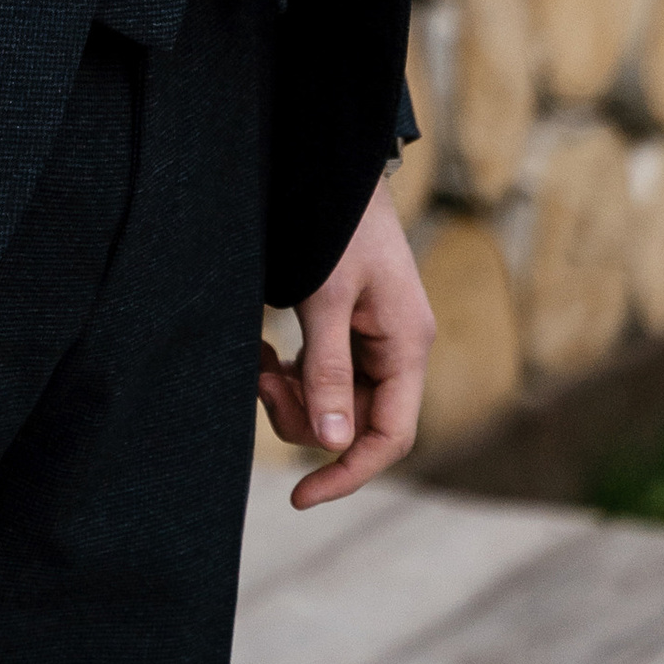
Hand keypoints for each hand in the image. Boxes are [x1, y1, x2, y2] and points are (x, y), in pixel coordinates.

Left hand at [256, 179, 432, 508]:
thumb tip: (329, 442)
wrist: (333, 166)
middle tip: (260, 381)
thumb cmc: (336, 226)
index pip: (389, 437)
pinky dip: (291, 369)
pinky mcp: (349, 325)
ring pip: (332, 400)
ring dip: (291, 392)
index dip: (347, 472)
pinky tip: (264, 346)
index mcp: (406, 346)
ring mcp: (373, 337)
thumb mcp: (325, 298)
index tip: (300, 497)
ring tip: (258, 358)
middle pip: (354, 421)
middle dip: (303, 415)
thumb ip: (327, 369)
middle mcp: (396, 348)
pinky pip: (321, 371)